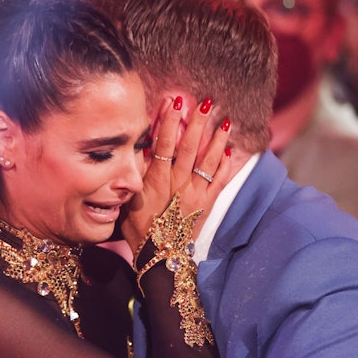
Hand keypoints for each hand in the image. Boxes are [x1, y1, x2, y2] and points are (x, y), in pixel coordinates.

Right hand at [121, 95, 231, 247]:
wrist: (159, 256)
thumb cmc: (138, 229)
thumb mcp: (128, 200)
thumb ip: (135, 176)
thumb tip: (139, 152)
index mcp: (157, 180)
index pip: (164, 144)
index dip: (170, 121)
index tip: (174, 101)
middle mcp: (178, 183)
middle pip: (189, 146)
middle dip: (197, 122)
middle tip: (206, 102)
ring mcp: (195, 193)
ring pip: (208, 160)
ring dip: (217, 139)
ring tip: (226, 120)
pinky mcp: (206, 204)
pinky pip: (219, 181)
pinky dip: (225, 166)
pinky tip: (229, 152)